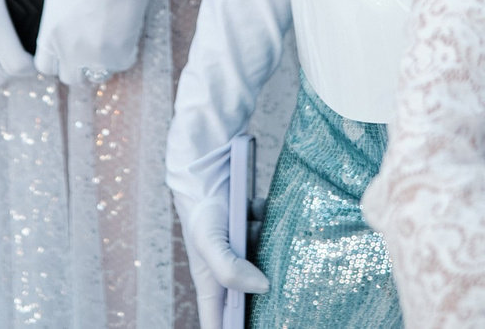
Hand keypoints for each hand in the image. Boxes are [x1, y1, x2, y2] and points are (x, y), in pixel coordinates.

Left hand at [31, 0, 157, 83]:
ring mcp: (98, 54)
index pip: (43, 66)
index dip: (52, 57)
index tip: (61, 46)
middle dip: (74, 65)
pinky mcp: (122, 51)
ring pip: (96, 75)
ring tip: (103, 44)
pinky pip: (120, 65)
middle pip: (70, 76)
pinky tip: (121, 38)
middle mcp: (71, 51)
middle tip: (83, 46)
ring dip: (98, 64)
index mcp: (49, 34)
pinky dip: (121, 55)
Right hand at [171, 128, 266, 328]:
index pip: (219, 323)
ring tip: (260, 232)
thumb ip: (230, 269)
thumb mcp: (209, 242)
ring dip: (271, 254)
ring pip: (265, 269)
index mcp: (212, 284)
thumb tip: (262, 287)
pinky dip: (270, 228)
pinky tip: (261, 213)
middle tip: (282, 298)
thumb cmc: (202, 210)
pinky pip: (271, 241)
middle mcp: (228, 272)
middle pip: (248, 301)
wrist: (210, 171)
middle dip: (264, 300)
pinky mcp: (254, 234)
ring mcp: (243, 253)